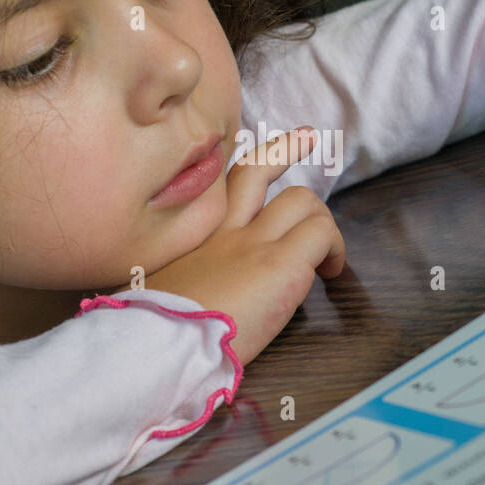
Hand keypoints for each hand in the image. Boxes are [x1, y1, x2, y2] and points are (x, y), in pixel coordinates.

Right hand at [108, 127, 345, 365]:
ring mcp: (252, 242)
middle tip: (308, 138)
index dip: (244, 162)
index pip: (218, 186)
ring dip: (319, 221)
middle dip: (285, 150)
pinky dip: (334, 248)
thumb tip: (192, 301)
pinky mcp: (280, 263)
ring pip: (300, 200)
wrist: (158, 345)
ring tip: (326, 255)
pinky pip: (321, 234)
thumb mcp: (151, 297)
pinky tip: (330, 273)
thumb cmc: (151, 335)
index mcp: (190, 239)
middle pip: (254, 170)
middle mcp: (220, 231)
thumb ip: (175, 286)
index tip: (265, 150)